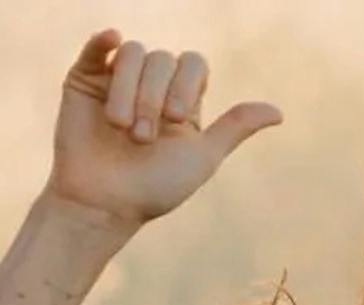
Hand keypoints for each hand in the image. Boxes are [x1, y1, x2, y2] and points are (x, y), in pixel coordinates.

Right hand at [44, 28, 284, 226]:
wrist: (102, 205)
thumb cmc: (153, 189)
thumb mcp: (202, 158)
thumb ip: (235, 128)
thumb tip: (279, 113)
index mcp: (181, 99)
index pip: (193, 63)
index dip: (187, 84)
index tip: (176, 118)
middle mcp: (150, 85)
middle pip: (163, 59)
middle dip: (154, 97)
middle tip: (143, 138)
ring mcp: (116, 80)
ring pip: (134, 53)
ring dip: (130, 89)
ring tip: (121, 127)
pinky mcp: (84, 81)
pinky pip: (98, 47)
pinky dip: (104, 40)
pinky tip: (112, 39)